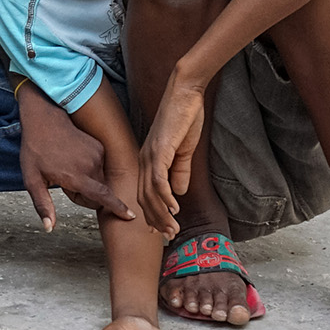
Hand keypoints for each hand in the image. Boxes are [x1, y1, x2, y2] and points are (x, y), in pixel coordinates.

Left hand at [16, 86, 133, 229]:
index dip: (117, 208)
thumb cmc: (35, 149)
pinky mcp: (100, 147)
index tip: (130, 216)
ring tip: (68, 168)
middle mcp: (92, 166)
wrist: (44, 119)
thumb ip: (43, 205)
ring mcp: (98, 154)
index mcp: (77, 176)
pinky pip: (99, 167)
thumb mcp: (32, 180)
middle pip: (98, 193)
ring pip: (99, 180)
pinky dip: (89, 169)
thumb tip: (49, 227)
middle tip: (63, 184)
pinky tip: (74, 159)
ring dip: (87, 181)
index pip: (103, 196)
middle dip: (84, 195)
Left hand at [138, 80, 205, 237]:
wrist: (185, 94)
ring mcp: (150, 155)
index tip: (161, 230)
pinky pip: (159, 180)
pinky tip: (174, 209)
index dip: (153, 213)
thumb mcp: (183, 150)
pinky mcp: (160, 150)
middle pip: (145, 198)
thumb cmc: (185, 119)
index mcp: (148, 161)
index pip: (146, 194)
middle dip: (157, 219)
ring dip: (161, 214)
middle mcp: (144, 160)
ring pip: (151, 193)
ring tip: (172, 228)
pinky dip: (165, 197)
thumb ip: (180, 171)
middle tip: (169, 235)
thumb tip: (179, 191)